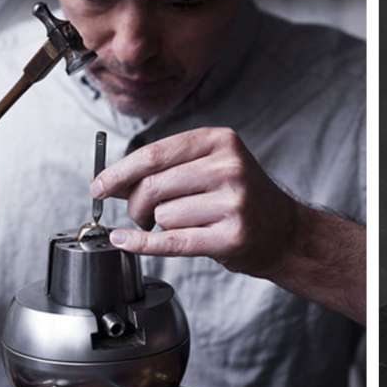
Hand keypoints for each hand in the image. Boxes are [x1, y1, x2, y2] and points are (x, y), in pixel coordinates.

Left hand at [92, 127, 298, 277]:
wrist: (286, 232)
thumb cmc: (242, 199)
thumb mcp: (213, 166)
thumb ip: (167, 168)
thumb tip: (110, 182)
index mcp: (220, 141)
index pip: (154, 154)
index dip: (119, 172)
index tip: (99, 185)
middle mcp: (229, 168)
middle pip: (153, 186)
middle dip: (135, 205)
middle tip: (140, 215)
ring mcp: (233, 203)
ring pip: (163, 215)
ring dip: (157, 226)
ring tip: (178, 226)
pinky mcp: (232, 237)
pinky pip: (172, 241)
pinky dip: (142, 244)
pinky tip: (127, 242)